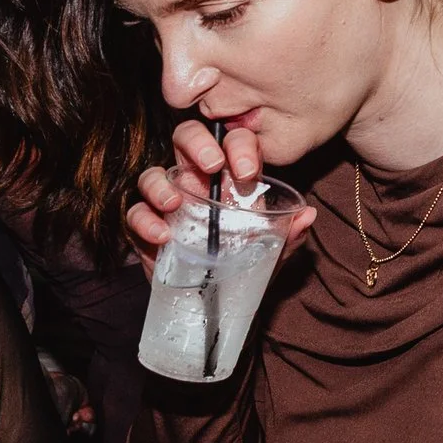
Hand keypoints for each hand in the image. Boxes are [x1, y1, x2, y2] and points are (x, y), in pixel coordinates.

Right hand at [124, 120, 316, 278]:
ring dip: (161, 184)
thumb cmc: (246, 264)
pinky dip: (144, 221)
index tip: (248, 169)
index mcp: (231, 178)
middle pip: (186, 140)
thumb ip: (289, 234)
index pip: (232, 141)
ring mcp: (169, 202)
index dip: (239, 144)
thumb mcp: (272, 251)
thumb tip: (307, 216)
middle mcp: (198, 181)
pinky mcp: (147, 227)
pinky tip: (162, 235)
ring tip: (176, 202)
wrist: (218, 302)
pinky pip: (135, 213)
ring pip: (154, 174)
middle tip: (212, 163)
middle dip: (197, 143)